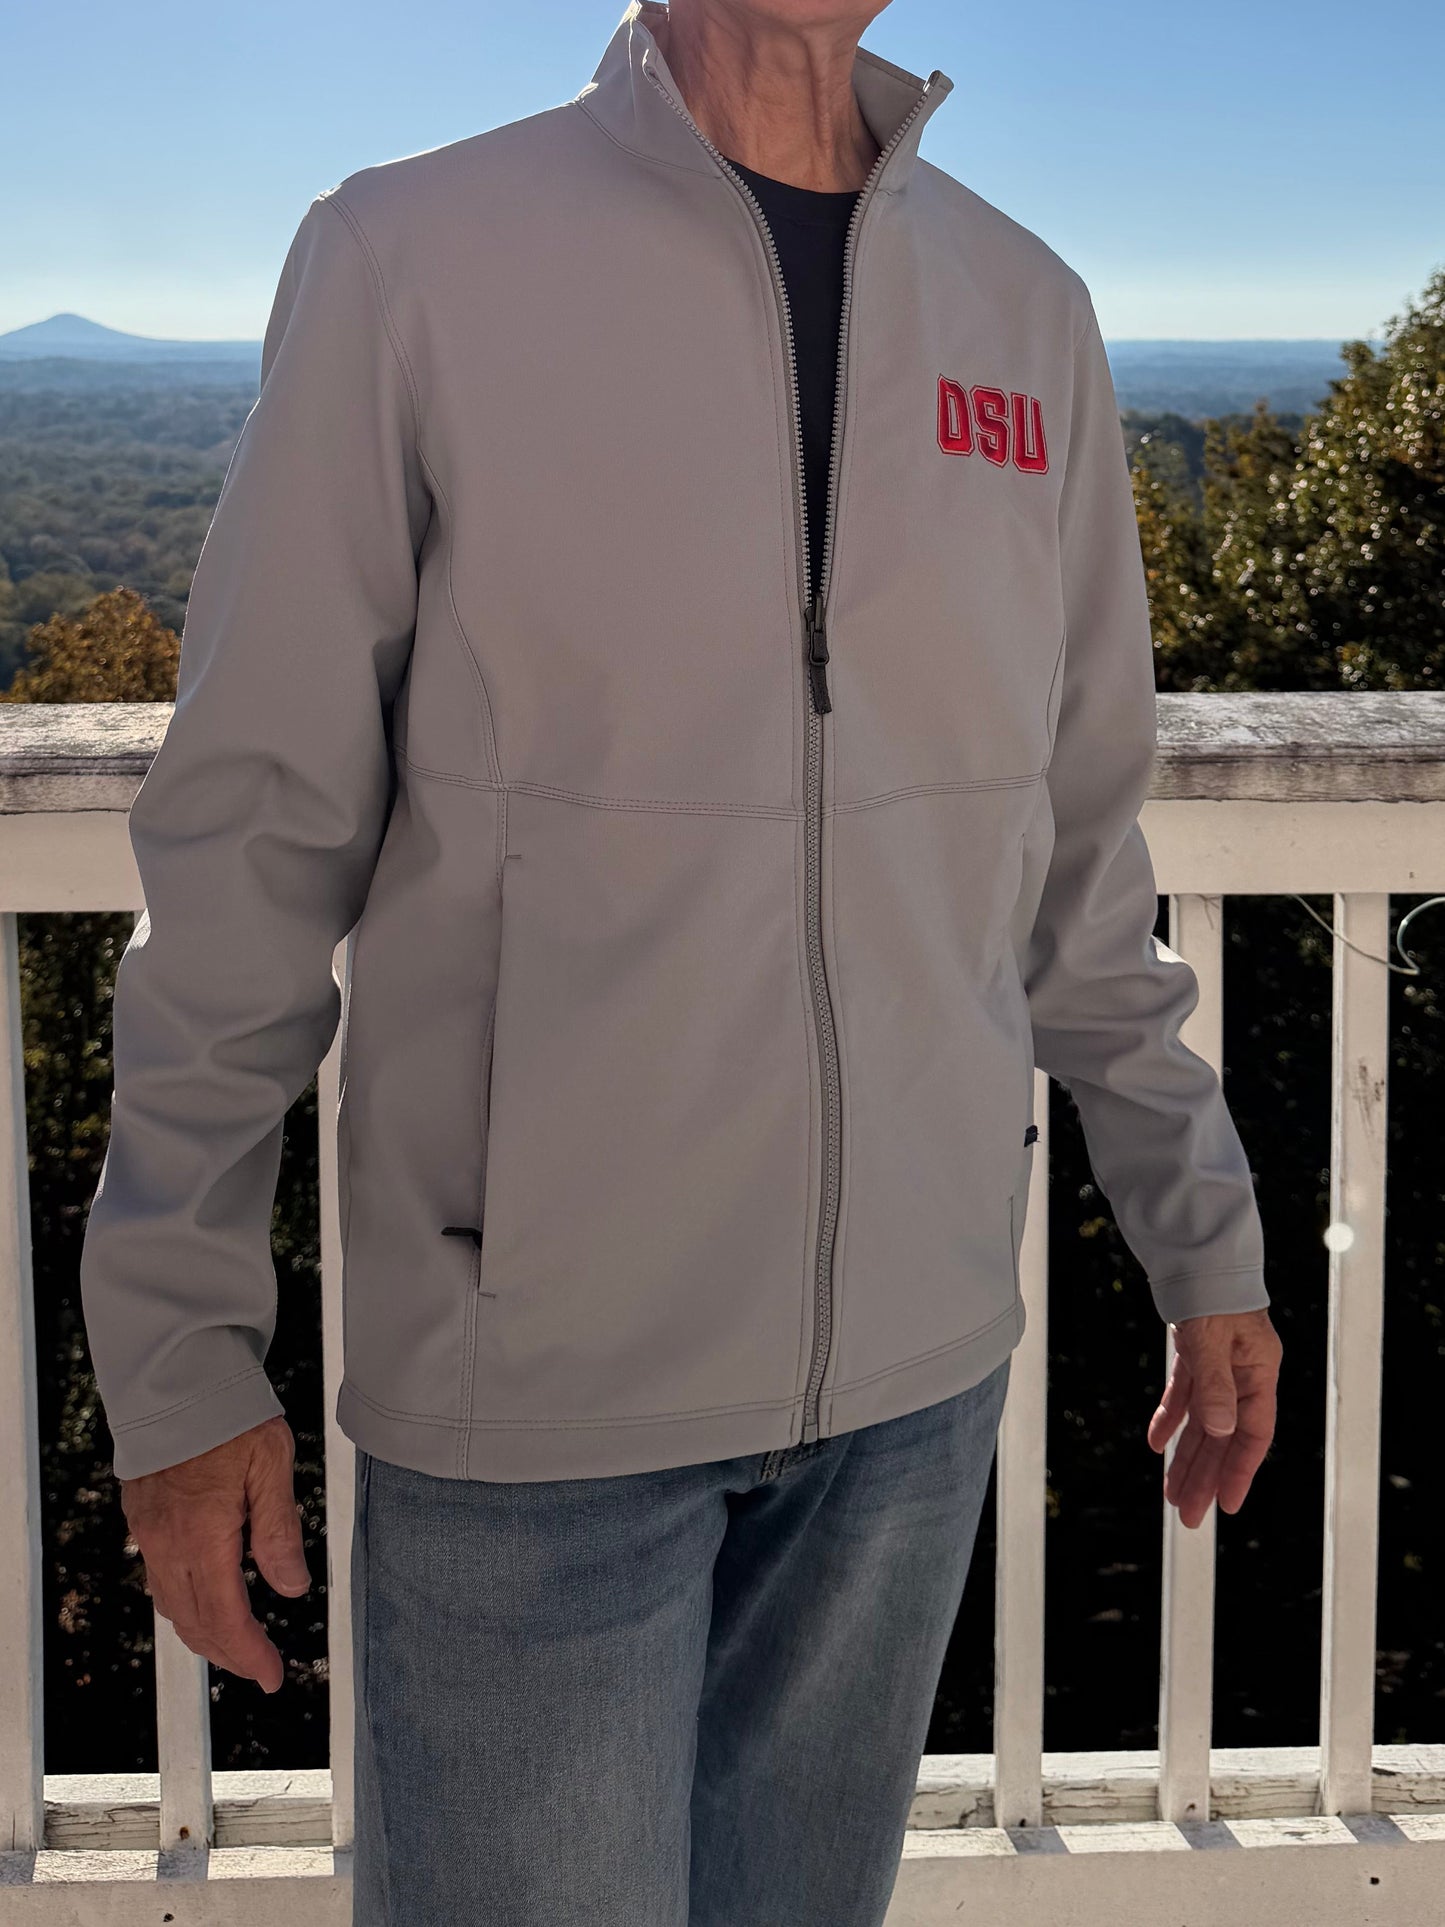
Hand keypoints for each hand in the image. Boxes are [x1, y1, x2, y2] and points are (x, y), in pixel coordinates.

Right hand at [120, 1414, 310, 1692]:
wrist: (177, 1380)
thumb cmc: (230, 1415)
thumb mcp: (272, 1466)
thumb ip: (279, 1531)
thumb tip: (292, 1588)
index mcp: (202, 1534)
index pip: (225, 1615)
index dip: (249, 1653)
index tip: (272, 1677)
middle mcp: (167, 1542)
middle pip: (195, 1620)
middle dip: (229, 1652)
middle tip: (261, 1667)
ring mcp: (149, 1532)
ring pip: (172, 1604)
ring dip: (205, 1632)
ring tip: (238, 1644)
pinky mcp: (143, 1518)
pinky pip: (160, 1578)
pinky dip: (185, 1603)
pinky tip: (206, 1600)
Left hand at [1147, 1308, 1281, 1529]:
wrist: (1196, 1249)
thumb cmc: (1211, 1289)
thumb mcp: (1211, 1339)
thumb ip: (1215, 1384)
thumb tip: (1220, 1431)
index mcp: (1259, 1372)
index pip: (1253, 1434)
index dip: (1240, 1471)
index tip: (1226, 1506)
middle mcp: (1243, 1373)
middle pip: (1225, 1435)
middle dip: (1205, 1475)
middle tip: (1186, 1515)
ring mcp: (1221, 1363)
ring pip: (1204, 1420)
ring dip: (1187, 1455)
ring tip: (1170, 1493)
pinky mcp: (1198, 1352)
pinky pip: (1186, 1394)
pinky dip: (1170, 1418)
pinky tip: (1155, 1443)